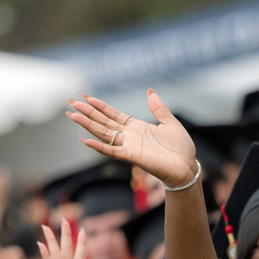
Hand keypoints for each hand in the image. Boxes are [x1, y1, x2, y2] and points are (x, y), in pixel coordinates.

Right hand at [38, 219, 111, 258]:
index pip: (79, 256)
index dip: (81, 243)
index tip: (82, 230)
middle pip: (65, 251)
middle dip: (64, 235)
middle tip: (63, 220)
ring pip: (56, 255)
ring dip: (52, 240)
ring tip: (46, 226)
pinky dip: (46, 256)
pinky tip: (41, 244)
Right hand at [66, 90, 197, 187]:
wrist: (187, 167)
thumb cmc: (180, 148)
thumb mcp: (170, 123)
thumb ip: (159, 109)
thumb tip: (150, 91)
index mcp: (137, 127)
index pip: (114, 115)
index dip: (100, 106)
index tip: (86, 97)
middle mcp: (129, 136)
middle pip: (104, 122)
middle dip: (88, 112)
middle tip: (71, 102)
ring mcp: (129, 146)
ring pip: (104, 134)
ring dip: (88, 125)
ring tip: (73, 115)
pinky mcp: (132, 156)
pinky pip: (112, 151)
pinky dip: (99, 147)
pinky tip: (85, 140)